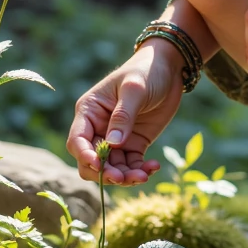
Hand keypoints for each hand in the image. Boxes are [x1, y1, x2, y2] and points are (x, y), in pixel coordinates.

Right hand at [66, 38, 183, 183]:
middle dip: (104, 173)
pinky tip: (153, 168)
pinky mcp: (133, 144)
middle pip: (90, 161)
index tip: (99, 166)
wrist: (169, 69)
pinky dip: (140, 171)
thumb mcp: (135, 88)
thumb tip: (112, 144)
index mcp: (89, 111)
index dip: (85, 156)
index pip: (77, 140)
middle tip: (122, 178)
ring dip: (125, 177)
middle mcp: (98, 128)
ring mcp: (116, 139)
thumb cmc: (146, 71)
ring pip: (111, 168)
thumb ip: (123, 115)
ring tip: (143, 176)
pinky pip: (131, 165)